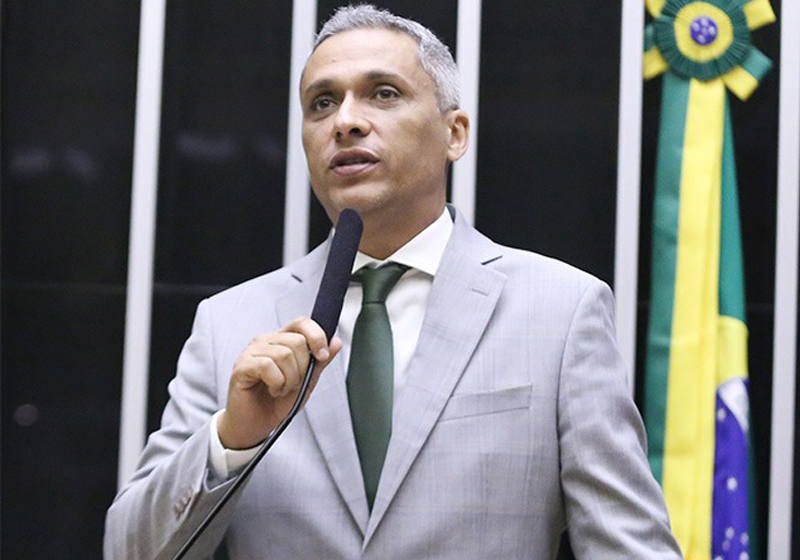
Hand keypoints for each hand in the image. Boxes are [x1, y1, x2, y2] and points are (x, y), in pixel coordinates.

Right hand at [217, 317, 341, 449]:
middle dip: (303, 368)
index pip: (302, 322)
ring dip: (289, 379)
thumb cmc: (278, 402)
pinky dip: (276, 383)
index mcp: (282, 340)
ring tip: (281, 389)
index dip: (317, 336)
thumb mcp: (307, 381)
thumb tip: (335, 341)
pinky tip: (272, 390)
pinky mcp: (242, 365)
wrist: (257, 424)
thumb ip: (320, 361)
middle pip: (297, 341)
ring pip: (284, 354)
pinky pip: (267, 366)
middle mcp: (266, 340)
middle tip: (293, 383)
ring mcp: (252, 351)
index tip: (323, 356)